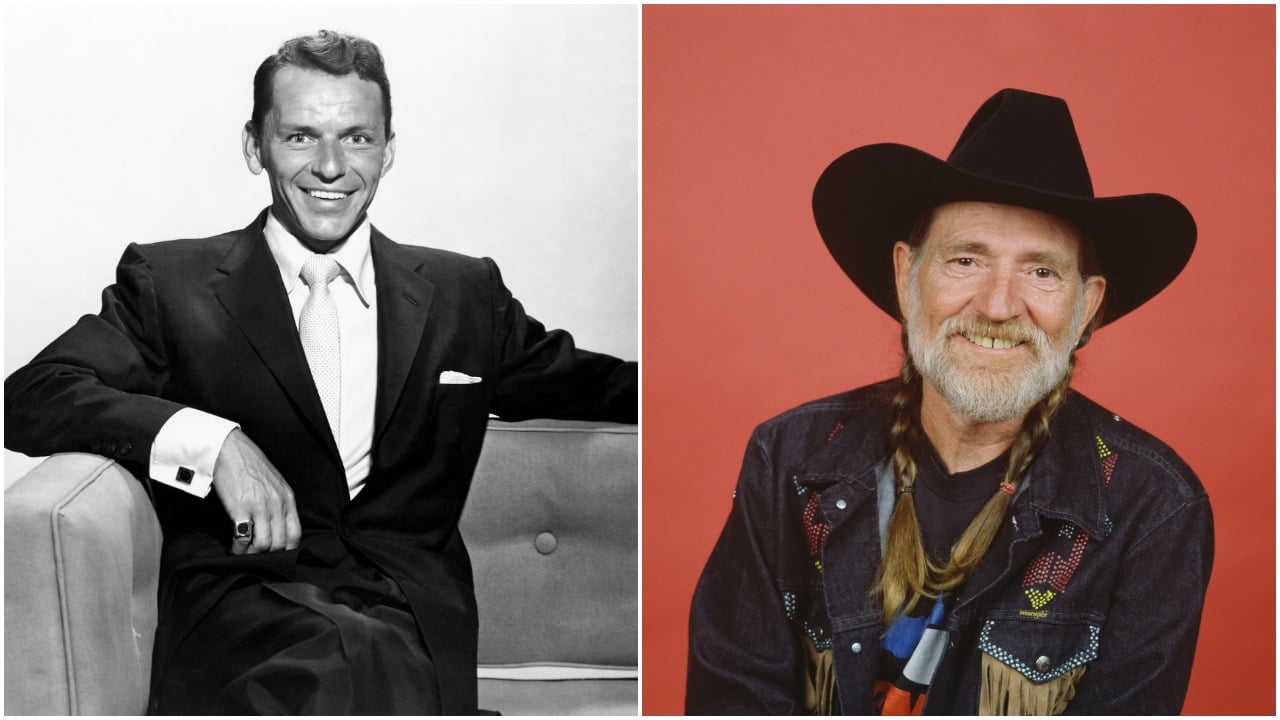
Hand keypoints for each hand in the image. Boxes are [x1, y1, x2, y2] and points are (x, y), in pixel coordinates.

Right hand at [212, 429, 300, 554]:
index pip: (295, 533)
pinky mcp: (240, 509)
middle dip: (269, 554)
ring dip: (253, 553)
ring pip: (264, 544)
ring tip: (245, 552)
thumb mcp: (274, 482)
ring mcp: (260, 507)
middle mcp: (277, 504)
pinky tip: (235, 547)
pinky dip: (239, 548)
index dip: (287, 549)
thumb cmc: (249, 465)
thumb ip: (279, 502)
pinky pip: (243, 538)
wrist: (229, 450)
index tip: (277, 553)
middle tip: (258, 556)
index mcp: (287, 498)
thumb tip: (277, 525)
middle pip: (280, 543)